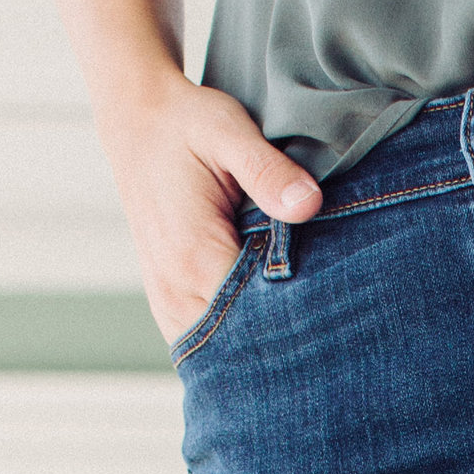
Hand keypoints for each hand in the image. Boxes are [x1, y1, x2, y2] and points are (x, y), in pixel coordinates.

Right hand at [100, 68, 322, 347]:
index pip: (256, 318)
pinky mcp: (168, 303)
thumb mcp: (229, 130)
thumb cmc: (185, 125)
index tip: (338, 312)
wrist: (135, 122)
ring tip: (306, 330)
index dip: (299, 319)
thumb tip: (310, 204)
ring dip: (261, 344)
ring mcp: (167, 302)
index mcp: (193, 255)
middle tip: (335, 329)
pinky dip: (237, 340)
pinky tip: (271, 326)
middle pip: (240, 344)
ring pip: (221, 351)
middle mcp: (174, 289)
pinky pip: (206, 340)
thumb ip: (268, 171)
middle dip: (285, 340)